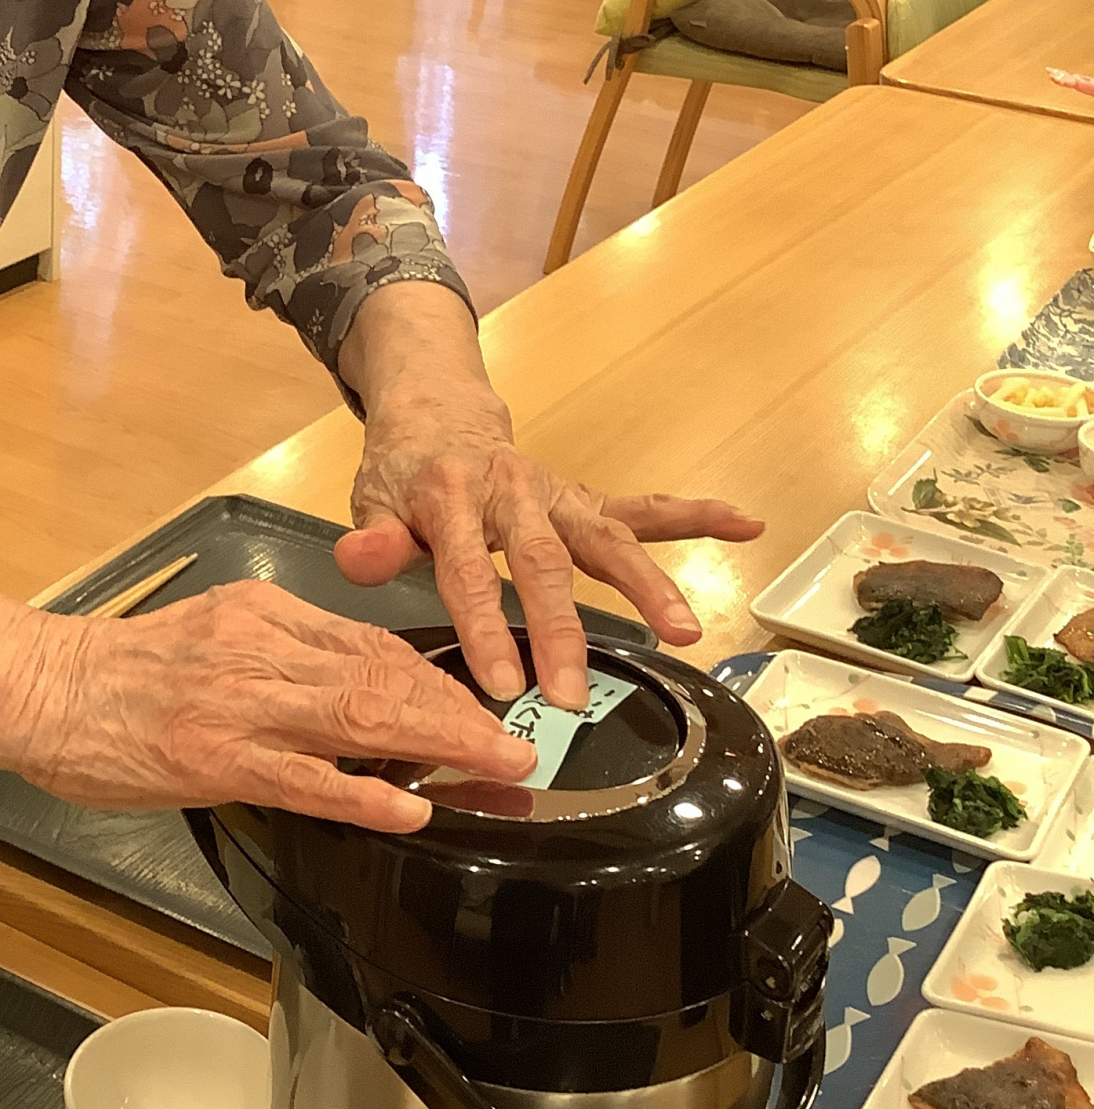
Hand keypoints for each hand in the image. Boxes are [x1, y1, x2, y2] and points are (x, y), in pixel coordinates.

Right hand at [5, 581, 537, 833]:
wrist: (40, 686)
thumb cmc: (119, 672)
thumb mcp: (213, 633)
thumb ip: (281, 652)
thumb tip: (353, 683)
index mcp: (264, 614)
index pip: (373, 643)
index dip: (440, 679)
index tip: (486, 707)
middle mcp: (263, 649)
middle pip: (384, 675)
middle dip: (463, 713)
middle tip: (522, 744)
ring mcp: (242, 705)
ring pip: (360, 716)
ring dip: (441, 743)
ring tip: (498, 767)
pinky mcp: (217, 758)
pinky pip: (305, 778)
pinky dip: (365, 792)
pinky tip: (412, 806)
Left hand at [336, 285, 763, 708]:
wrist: (437, 415)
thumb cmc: (403, 474)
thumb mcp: (371, 499)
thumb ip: (373, 537)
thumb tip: (363, 560)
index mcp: (451, 497)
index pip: (468, 570)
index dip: (485, 627)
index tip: (503, 684)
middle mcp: (512, 492)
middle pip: (543, 564)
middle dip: (562, 630)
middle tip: (573, 694)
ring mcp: (555, 496)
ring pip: (605, 540)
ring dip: (648, 584)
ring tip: (684, 630)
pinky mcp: (583, 501)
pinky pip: (643, 509)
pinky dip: (695, 515)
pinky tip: (746, 523)